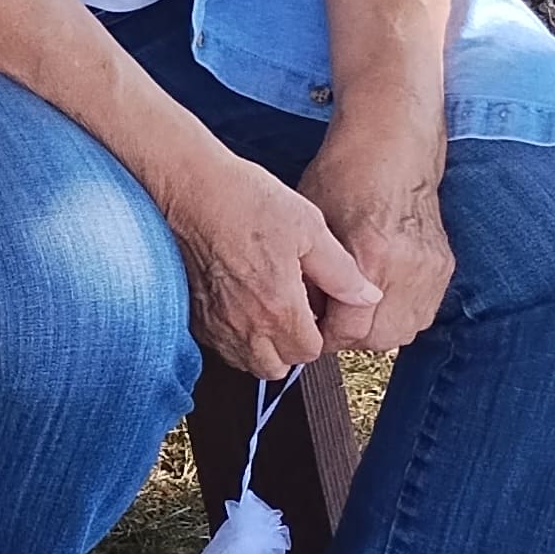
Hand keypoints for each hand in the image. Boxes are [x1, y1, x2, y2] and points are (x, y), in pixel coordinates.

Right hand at [157, 144, 377, 380]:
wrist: (188, 186)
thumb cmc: (244, 199)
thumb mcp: (309, 227)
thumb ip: (341, 271)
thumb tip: (366, 296)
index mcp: (278, 306)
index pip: (309, 352)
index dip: (318, 333)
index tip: (313, 309)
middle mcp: (243, 323)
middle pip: (275, 367)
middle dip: (289, 348)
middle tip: (292, 314)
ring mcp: (213, 320)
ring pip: (244, 361)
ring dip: (260, 347)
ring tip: (265, 312)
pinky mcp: (191, 311)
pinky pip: (217, 344)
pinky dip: (232, 336)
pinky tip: (238, 305)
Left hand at [297, 122, 453, 353]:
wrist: (393, 146)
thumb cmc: (345, 176)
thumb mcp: (314, 225)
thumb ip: (313, 274)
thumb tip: (305, 315)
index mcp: (372, 256)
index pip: (351, 330)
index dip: (326, 338)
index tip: (311, 333)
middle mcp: (408, 269)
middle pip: (381, 340)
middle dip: (351, 340)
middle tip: (329, 326)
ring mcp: (431, 270)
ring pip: (406, 332)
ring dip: (377, 332)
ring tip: (352, 314)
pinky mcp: (444, 267)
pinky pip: (423, 313)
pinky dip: (399, 316)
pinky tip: (377, 300)